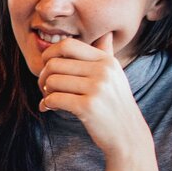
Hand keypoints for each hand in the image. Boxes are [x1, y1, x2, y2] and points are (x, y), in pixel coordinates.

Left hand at [37, 35, 152, 157]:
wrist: (128, 136)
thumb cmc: (115, 105)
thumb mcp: (115, 76)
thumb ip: (106, 55)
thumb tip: (107, 34)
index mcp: (107, 61)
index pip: (68, 45)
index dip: (49, 54)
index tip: (46, 66)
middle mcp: (103, 71)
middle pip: (54, 63)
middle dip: (43, 76)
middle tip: (45, 88)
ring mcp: (97, 88)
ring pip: (52, 81)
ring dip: (45, 92)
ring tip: (51, 99)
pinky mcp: (88, 107)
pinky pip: (53, 99)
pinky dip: (47, 104)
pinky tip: (49, 108)